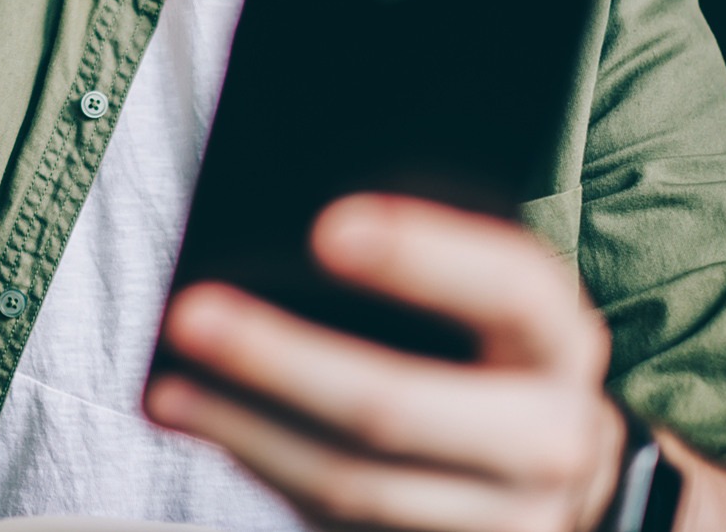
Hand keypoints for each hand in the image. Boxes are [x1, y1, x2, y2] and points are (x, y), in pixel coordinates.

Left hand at [145, 194, 628, 531]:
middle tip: (188, 312)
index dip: (419, 256)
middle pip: (398, 407)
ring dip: (246, 432)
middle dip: (281, 360)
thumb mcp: (480, 284)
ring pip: (355, 484)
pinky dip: (264, 468)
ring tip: (168, 387)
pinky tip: (207, 426)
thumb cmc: (485, 336)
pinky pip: (337, 524)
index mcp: (557, 335)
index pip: (504, 285)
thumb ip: (414, 252)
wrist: (548, 457)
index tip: (322, 226)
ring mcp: (509, 521)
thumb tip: (284, 224)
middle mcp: (550, 437)